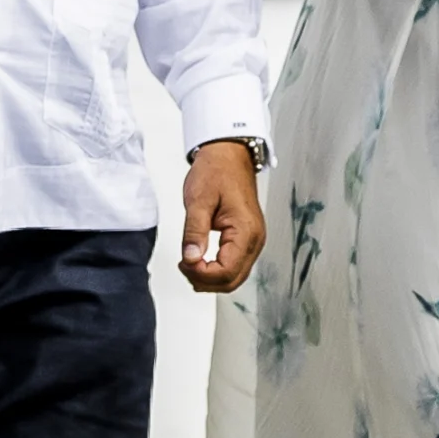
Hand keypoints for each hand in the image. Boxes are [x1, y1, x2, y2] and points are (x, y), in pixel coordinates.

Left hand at [177, 141, 265, 293]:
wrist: (229, 156)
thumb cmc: (216, 172)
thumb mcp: (198, 200)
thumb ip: (194, 232)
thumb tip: (190, 259)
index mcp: (246, 231)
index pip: (226, 271)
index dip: (201, 273)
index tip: (183, 262)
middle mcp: (255, 240)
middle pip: (232, 280)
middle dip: (205, 280)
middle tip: (183, 266)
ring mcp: (253, 241)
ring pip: (234, 277)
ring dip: (210, 279)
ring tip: (188, 264)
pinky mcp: (247, 239)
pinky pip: (235, 265)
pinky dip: (217, 271)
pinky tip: (200, 263)